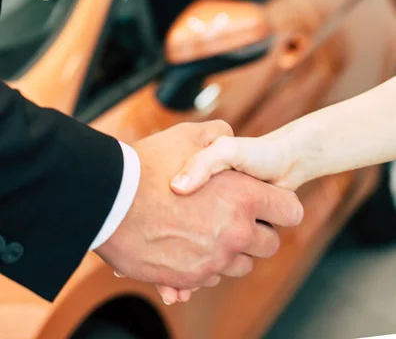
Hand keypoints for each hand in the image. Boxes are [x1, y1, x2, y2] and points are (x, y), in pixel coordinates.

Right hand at [96, 121, 303, 303]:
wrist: (109, 202)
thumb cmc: (148, 165)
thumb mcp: (188, 136)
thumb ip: (219, 135)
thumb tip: (229, 136)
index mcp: (242, 196)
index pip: (290, 211)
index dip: (281, 205)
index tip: (267, 202)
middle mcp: (234, 232)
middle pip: (268, 244)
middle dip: (258, 231)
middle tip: (235, 216)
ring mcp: (213, 260)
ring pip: (241, 264)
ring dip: (232, 250)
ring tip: (208, 229)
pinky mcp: (189, 278)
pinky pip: (210, 279)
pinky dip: (205, 267)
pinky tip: (188, 247)